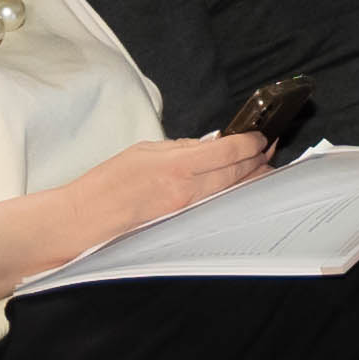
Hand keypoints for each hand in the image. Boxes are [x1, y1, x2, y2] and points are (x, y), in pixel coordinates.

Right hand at [82, 131, 272, 240]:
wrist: (87, 219)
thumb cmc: (107, 184)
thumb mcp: (144, 151)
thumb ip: (179, 148)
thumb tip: (206, 146)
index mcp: (176, 165)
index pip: (227, 152)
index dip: (249, 143)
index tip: (260, 136)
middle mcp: (186, 189)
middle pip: (236, 173)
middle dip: (258, 160)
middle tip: (271, 149)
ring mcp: (187, 210)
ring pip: (231, 191)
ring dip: (250, 178)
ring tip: (263, 167)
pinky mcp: (183, 223)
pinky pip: (215, 204)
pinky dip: (230, 193)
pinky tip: (237, 187)